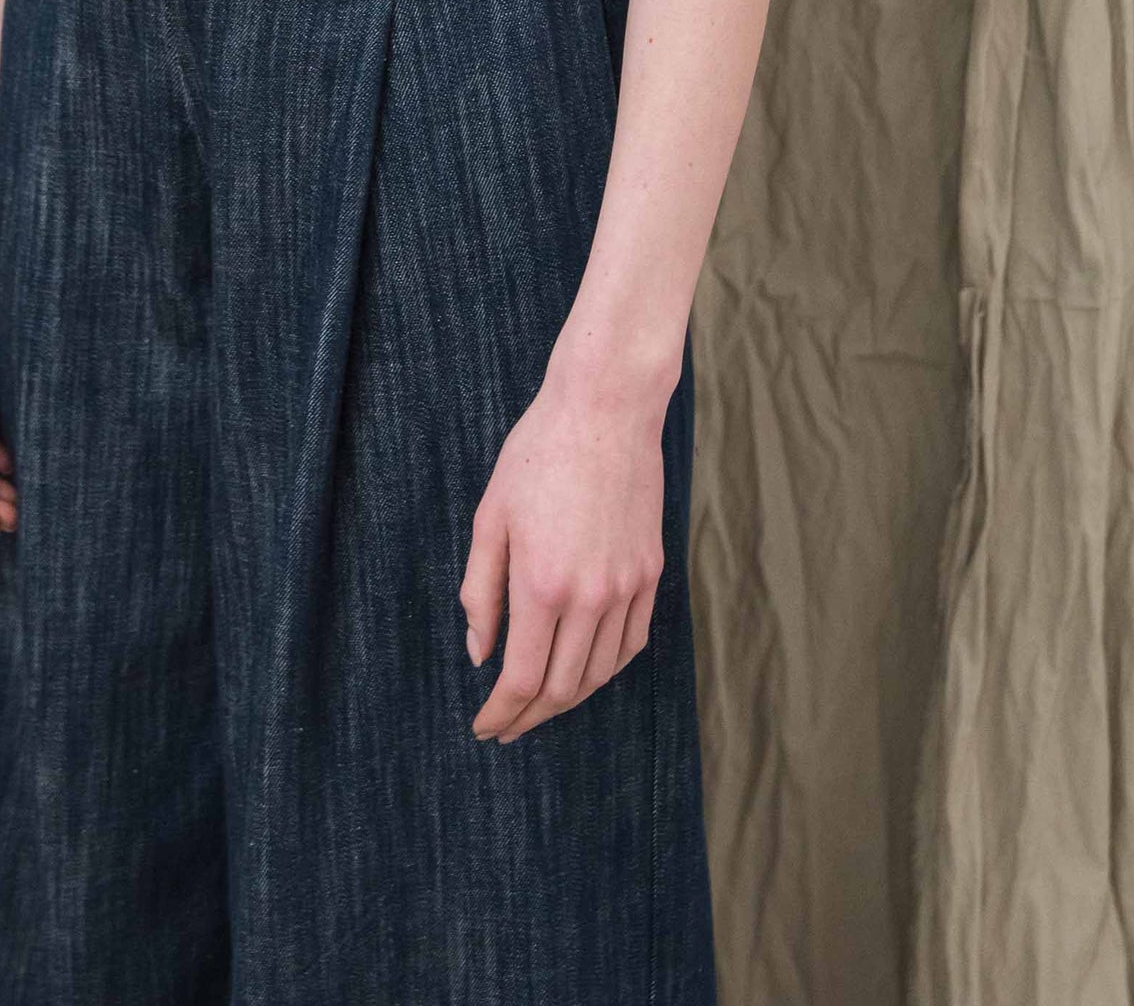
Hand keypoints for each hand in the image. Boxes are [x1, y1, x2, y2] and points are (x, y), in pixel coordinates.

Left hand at [459, 354, 670, 742]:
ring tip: (542, 702)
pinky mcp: (652, 571)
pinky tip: (587, 668)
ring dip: (569, 698)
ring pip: (601, 673)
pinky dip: (607, 668)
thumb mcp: (491, 518)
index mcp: (542, 584)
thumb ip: (481, 592)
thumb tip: (480, 654)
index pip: (522, 679)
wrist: (607, 407)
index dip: (501, 713)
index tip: (485, 727)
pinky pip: (632, 642)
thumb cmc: (538, 453)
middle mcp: (590, 595)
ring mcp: (627, 585)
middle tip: (508, 724)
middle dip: (530, 716)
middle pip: (562, 688)